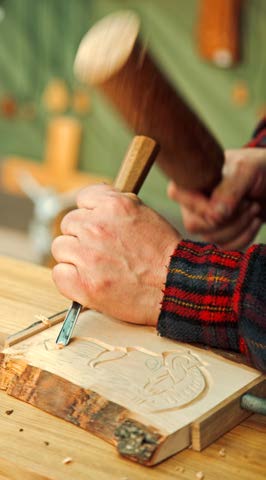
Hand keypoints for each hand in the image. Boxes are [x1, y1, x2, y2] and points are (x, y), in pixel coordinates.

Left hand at [52, 184, 179, 325]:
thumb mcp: (144, 212)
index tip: (98, 224)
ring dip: (74, 255)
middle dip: (82, 234)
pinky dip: (69, 278)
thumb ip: (117, 202)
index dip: (91, 212)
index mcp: (113, 205)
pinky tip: (87, 280)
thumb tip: (95, 200)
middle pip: (69, 223)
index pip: (83, 199)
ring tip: (95, 266)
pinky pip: (59, 273)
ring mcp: (88, 256)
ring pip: (60, 247)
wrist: (176, 286)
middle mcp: (96, 227)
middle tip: (99, 249)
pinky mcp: (84, 284)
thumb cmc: (164, 252)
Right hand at [168, 148, 265, 249]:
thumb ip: (229, 190)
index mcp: (189, 181)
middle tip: (247, 203)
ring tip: (254, 207)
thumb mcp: (245, 171)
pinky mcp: (219, 235)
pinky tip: (255, 221)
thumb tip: (215, 217)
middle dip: (227, 218)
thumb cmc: (256, 169)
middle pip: (194, 224)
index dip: (206, 205)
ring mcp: (204, 221)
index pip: (182, 198)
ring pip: (211, 238)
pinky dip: (244, 237)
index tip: (236, 199)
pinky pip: (224, 247)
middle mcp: (192, 203)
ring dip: (240, 226)